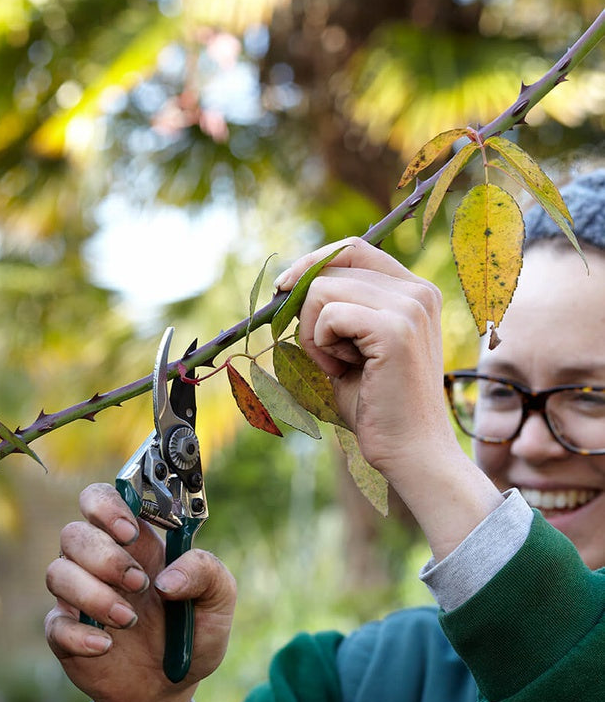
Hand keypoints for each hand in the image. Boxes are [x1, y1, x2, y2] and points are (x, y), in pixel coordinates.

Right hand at [44, 482, 235, 701]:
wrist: (169, 690)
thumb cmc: (192, 635)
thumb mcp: (219, 603)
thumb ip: (207, 573)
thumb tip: (168, 579)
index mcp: (136, 543)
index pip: (101, 499)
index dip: (106, 506)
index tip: (130, 531)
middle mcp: (100, 563)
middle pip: (74, 533)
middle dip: (105, 557)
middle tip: (139, 584)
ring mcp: (79, 597)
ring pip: (57, 573)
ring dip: (94, 595)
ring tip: (128, 621)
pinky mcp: (66, 634)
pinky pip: (55, 624)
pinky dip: (80, 634)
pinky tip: (107, 647)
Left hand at [279, 238, 502, 556]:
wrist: (410, 452)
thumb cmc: (376, 408)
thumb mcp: (350, 349)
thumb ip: (332, 313)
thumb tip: (289, 284)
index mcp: (414, 291)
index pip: (351, 249)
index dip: (311, 263)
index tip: (283, 290)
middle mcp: (418, 291)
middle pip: (331, 267)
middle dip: (307, 309)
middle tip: (323, 354)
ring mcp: (409, 307)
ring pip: (322, 290)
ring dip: (314, 333)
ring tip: (338, 367)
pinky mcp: (395, 329)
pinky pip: (327, 315)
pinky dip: (320, 346)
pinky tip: (342, 372)